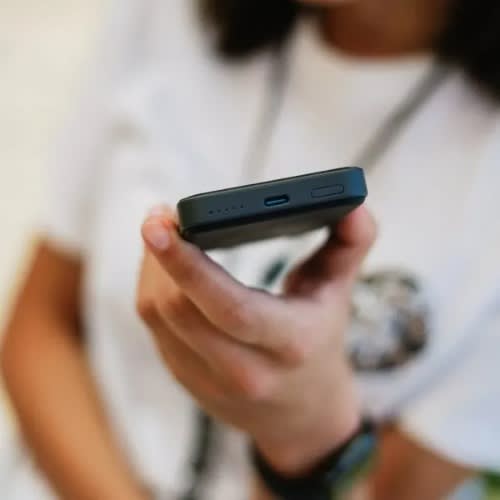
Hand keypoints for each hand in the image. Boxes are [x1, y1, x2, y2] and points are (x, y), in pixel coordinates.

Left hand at [137, 206, 375, 474]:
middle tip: (158, 215)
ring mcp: (209, 380)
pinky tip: (164, 267)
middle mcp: (245, 370)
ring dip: (151, 269)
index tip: (162, 221)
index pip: (230, 306)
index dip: (189, 264)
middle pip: (179, 308)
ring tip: (162, 234)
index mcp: (289, 344)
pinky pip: (155, 329)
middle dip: (160, 256)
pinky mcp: (186, 379)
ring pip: (158, 317)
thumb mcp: (339, 294)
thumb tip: (355, 204)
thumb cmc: (320, 342)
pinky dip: (153, 290)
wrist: (303, 416)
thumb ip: (350, 245)